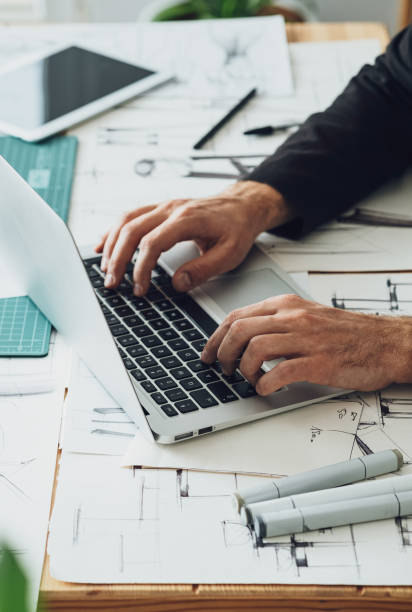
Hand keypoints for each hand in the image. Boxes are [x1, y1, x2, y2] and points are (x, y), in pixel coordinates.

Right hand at [95, 181, 290, 295]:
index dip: (141, 268)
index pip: (152, 243)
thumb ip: (203, 270)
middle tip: (112, 283)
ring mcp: (163, 206)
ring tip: (105, 269)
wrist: (242, 206)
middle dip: (118, 259)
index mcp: (187, 219)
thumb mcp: (229, 254)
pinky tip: (103, 245)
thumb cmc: (237, 228)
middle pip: (132, 230)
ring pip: (126, 221)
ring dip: (112, 245)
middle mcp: (171, 208)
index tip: (140, 289)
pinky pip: (130, 216)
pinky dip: (113, 231)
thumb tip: (177, 284)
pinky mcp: (160, 208)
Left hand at [201, 294, 411, 394]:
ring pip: (255, 348)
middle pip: (240, 330)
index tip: (208, 352)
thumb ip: (277, 322)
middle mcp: (294, 318)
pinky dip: (265, 384)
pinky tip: (267, 389)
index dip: (215, 337)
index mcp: (287, 305)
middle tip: (223, 369)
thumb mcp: (307, 315)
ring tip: (248, 380)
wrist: (385, 342)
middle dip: (222, 353)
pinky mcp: (319, 362)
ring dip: (243, 369)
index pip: (237, 315)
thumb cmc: (347, 332)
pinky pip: (280, 372)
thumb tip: (243, 337)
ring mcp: (307, 339)